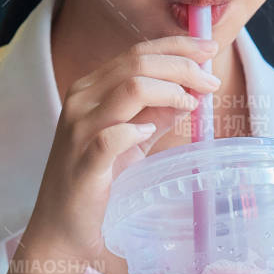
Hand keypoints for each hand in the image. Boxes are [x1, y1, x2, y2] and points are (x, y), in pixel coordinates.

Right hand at [29, 34, 220, 263]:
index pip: (138, 52)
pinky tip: (150, 135)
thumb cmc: (98, 181)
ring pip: (130, 89)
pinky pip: (111, 137)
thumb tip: (191, 94)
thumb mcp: (132, 140)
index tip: (209, 49)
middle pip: (138, 62)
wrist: (63, 226)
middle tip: (211, 82)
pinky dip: (136, 131)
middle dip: (182, 66)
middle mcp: (82, 100)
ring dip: (170, 91)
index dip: (177, 46)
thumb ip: (156, 115)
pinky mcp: (82, 162)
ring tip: (192, 105)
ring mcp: (79, 129)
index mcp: (93, 88)